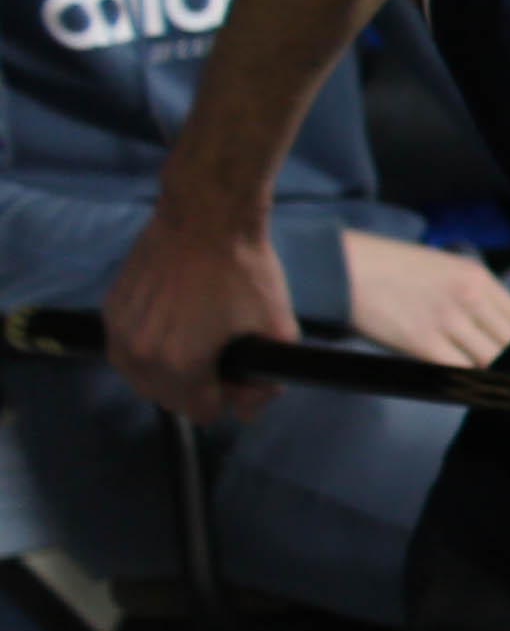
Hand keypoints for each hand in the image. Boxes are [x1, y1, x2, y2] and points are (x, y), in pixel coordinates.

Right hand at [108, 219, 299, 423]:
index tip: (241, 372)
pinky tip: (176, 325)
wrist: (205, 218)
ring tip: (200, 344)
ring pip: (142, 376)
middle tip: (224, 356)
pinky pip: (126, 348)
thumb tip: (246, 412)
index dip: (228, 397)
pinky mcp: (110, 308)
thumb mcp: (276, 330)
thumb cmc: (245, 271)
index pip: (200, 412)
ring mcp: (119, 330)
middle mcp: (140, 353)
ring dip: (170, 372)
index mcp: (180, 365)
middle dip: (198, 387)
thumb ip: (267, 383)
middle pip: (168, 398)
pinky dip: (148, 347)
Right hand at [336, 228, 509, 368]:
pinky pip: (460, 371)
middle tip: (490, 367)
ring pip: (490, 360)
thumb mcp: (439, 266)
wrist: (340, 266)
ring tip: (471, 375)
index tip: (502, 348)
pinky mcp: (424, 342)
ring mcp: (448, 320)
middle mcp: (469, 297)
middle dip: (502, 357)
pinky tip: (455, 382)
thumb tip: (484, 325)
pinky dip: (462, 380)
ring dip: (483, 371)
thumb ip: (467, 292)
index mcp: (476, 276)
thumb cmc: (384, 265)